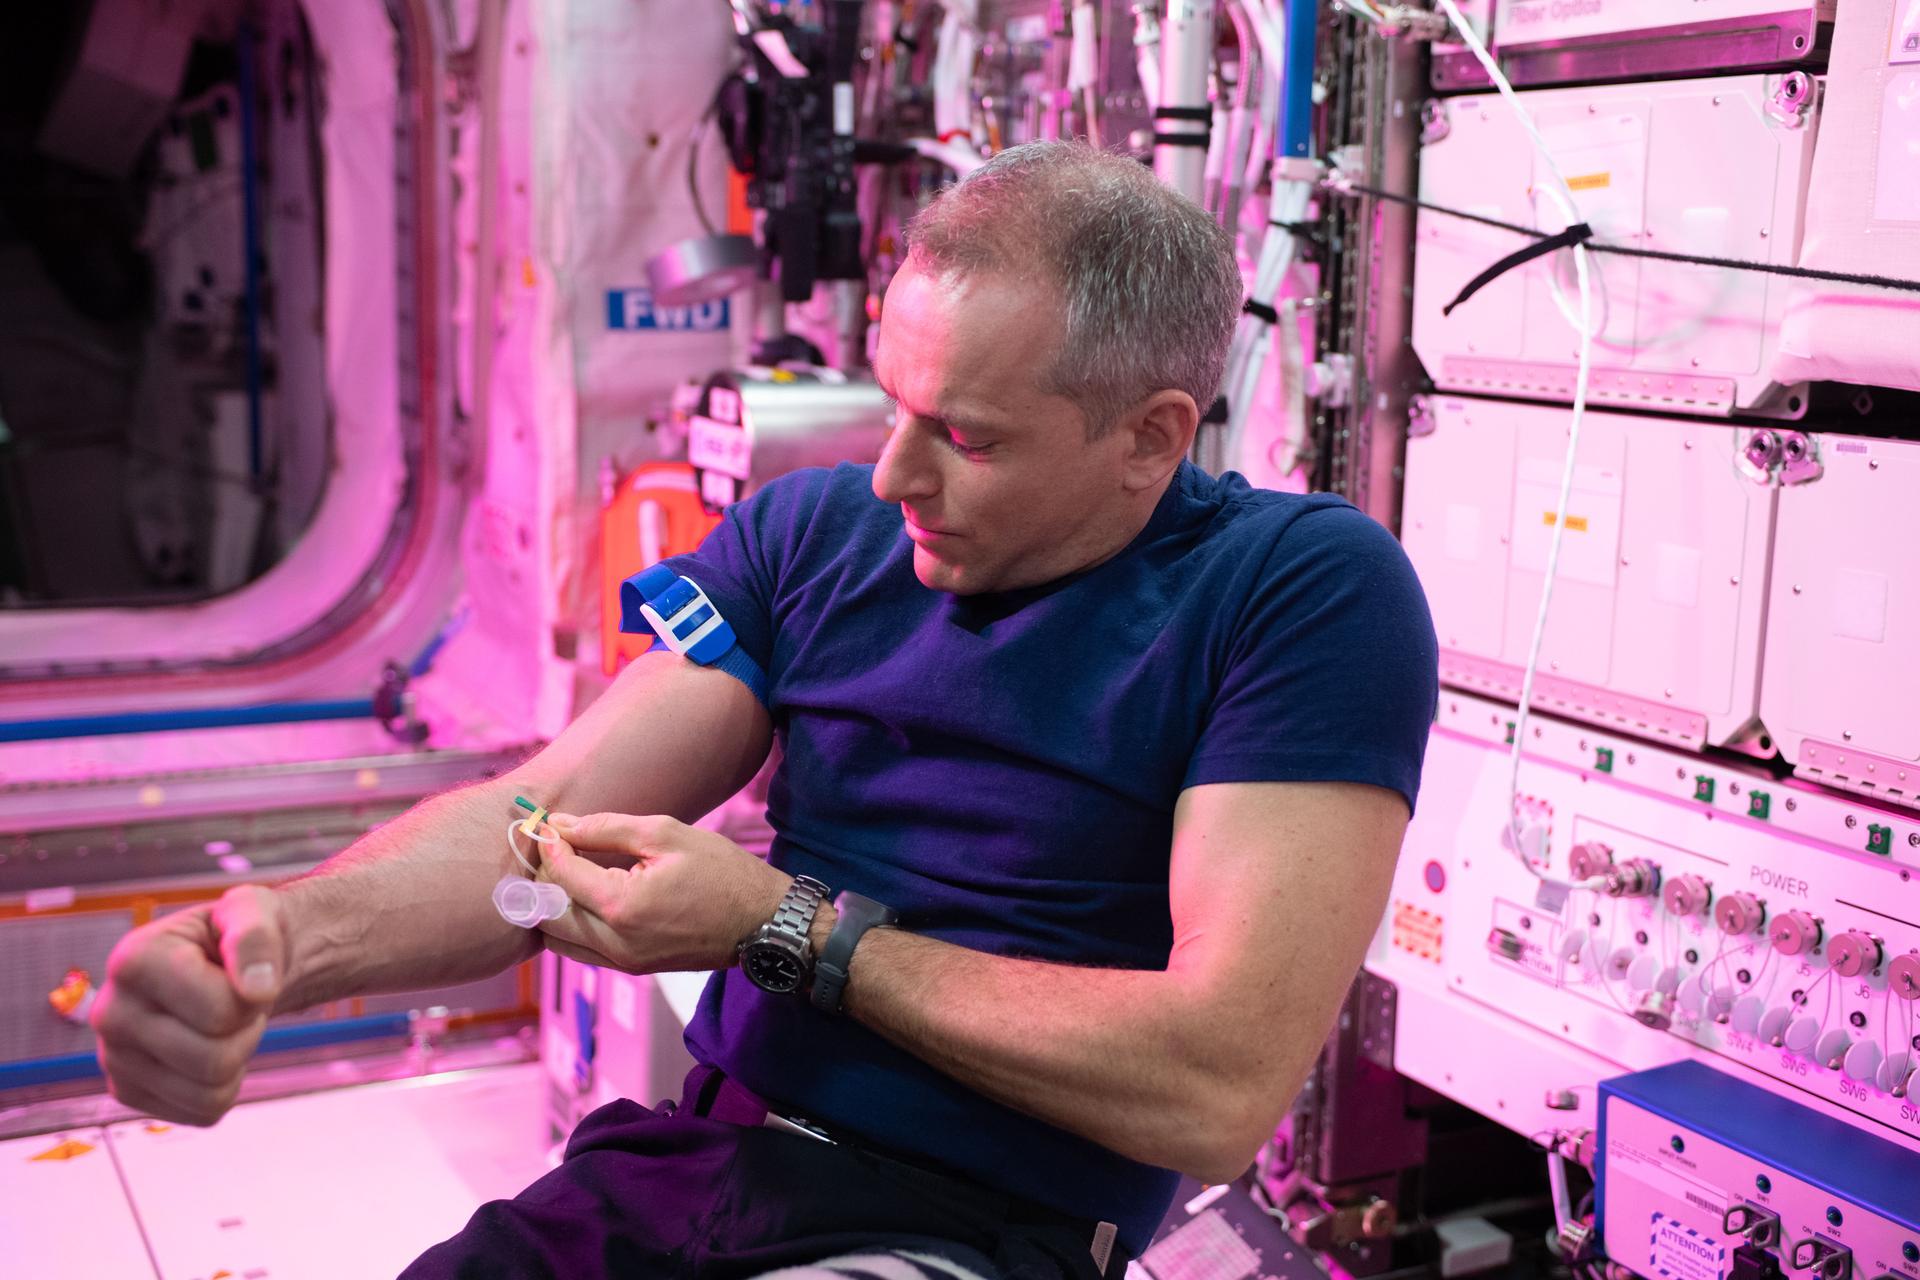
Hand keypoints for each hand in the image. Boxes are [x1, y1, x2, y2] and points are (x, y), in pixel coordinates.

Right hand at [90, 885, 289, 1125]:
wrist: (227, 965)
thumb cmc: (235, 935)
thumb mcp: (252, 911)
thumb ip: (256, 939)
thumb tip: (257, 991)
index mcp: (131, 961)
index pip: (219, 1012)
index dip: (252, 994)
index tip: (239, 971)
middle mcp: (109, 1014)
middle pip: (214, 1059)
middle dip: (246, 1029)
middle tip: (236, 1001)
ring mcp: (114, 1059)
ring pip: (209, 1091)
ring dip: (238, 1056)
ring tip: (223, 1021)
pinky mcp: (129, 1093)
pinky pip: (204, 1111)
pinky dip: (226, 1084)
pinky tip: (209, 1046)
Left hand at [533, 812, 792, 972]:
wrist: (763, 922)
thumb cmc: (723, 872)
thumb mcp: (667, 834)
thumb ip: (607, 829)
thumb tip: (561, 826)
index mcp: (622, 905)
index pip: (559, 874)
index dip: (549, 845)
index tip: (553, 825)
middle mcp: (614, 942)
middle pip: (545, 913)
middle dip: (543, 878)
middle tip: (558, 849)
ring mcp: (622, 961)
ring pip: (556, 938)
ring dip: (554, 905)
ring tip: (572, 873)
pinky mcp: (632, 968)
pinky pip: (580, 949)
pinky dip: (572, 923)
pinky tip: (591, 896)